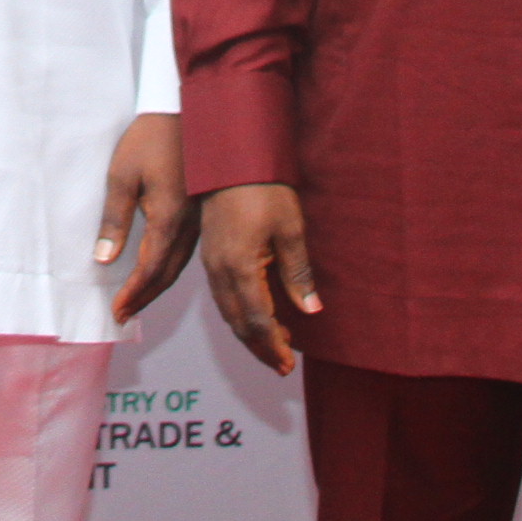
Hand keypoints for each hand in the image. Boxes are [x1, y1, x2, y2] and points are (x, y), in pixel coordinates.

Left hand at [97, 113, 202, 324]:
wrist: (185, 111)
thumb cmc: (150, 139)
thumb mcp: (122, 176)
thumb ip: (114, 220)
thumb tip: (104, 259)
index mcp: (169, 219)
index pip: (149, 269)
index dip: (133, 294)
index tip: (117, 312)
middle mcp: (188, 226)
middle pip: (167, 274)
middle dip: (144, 297)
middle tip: (124, 315)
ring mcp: (198, 220)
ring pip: (179, 265)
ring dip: (158, 286)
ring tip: (137, 301)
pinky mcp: (201, 212)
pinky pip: (187, 251)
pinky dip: (170, 269)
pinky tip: (160, 271)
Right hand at [197, 181, 319, 375]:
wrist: (229, 156)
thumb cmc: (262, 187)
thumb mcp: (291, 229)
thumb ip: (298, 273)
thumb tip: (310, 309)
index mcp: (240, 267)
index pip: (257, 321)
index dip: (273, 346)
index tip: (288, 364)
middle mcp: (220, 270)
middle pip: (238, 322)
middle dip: (260, 347)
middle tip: (282, 364)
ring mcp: (211, 262)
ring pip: (227, 311)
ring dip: (249, 332)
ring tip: (274, 343)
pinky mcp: (210, 253)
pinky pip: (222, 294)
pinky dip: (239, 312)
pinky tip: (256, 312)